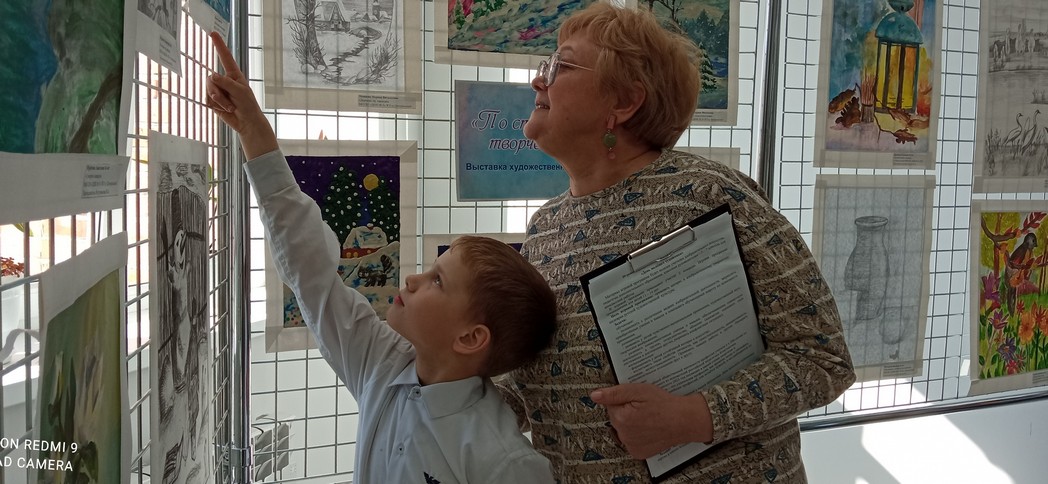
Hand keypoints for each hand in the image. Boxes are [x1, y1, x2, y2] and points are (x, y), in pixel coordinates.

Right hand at [205, 31, 277, 158]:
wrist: (246, 123)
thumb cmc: (248, 106)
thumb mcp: (240, 92)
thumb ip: (226, 83)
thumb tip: (212, 76)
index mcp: (234, 75)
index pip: (225, 57)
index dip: (219, 46)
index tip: (213, 34)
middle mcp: (224, 80)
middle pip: (211, 79)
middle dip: (218, 92)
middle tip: (229, 102)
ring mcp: (217, 90)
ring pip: (208, 90)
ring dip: (219, 101)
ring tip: (230, 107)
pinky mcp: (213, 100)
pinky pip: (207, 100)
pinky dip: (216, 106)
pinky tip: (224, 110)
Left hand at [590, 383, 712, 459]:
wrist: (683, 421)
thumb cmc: (664, 405)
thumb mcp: (638, 391)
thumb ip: (614, 393)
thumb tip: (595, 395)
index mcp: (621, 418)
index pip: (610, 404)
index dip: (623, 399)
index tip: (636, 400)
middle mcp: (624, 434)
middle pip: (615, 417)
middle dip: (625, 411)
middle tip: (643, 408)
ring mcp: (631, 445)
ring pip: (622, 429)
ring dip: (630, 423)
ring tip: (647, 418)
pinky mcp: (638, 452)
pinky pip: (630, 440)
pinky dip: (636, 435)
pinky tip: (647, 429)